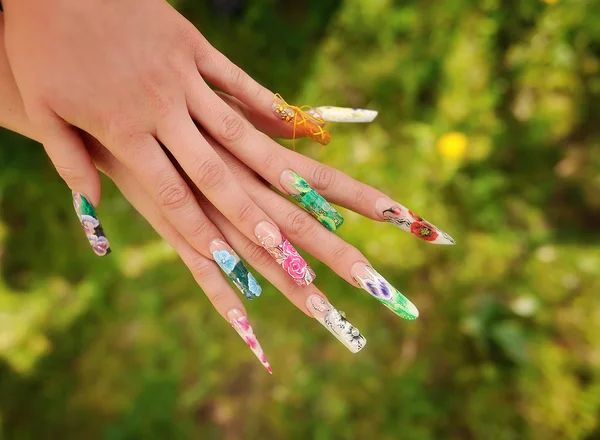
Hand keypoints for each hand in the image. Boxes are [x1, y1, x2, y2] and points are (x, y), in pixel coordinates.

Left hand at [1, 0, 303, 270]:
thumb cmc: (42, 46)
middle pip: (211, 170)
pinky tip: (292, 124)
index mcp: (124, 130)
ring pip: (233, 128)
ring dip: (267, 164)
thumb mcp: (45, 109)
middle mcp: (161, 108)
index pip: (170, 193)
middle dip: (245, 211)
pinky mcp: (192, 45)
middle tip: (276, 243)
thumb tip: (90, 208)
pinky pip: (236, 78)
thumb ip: (70, 163)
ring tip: (298, 192)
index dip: (197, 229)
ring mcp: (181, 75)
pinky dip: (264, 102)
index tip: (224, 259)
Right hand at [89, 103, 456, 368]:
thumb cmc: (183, 110)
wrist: (117, 116)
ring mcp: (214, 218)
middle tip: (388, 292)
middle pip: (306, 230)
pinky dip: (231, 307)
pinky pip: (207, 281)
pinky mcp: (179, 238)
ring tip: (332, 320)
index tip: (413, 221)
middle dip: (347, 260)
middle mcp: (247, 190)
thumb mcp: (230, 111)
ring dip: (298, 291)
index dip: (371, 200)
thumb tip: (319, 130)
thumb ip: (275, 123)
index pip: (329, 182)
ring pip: (263, 262)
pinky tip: (255, 339)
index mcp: (263, 157)